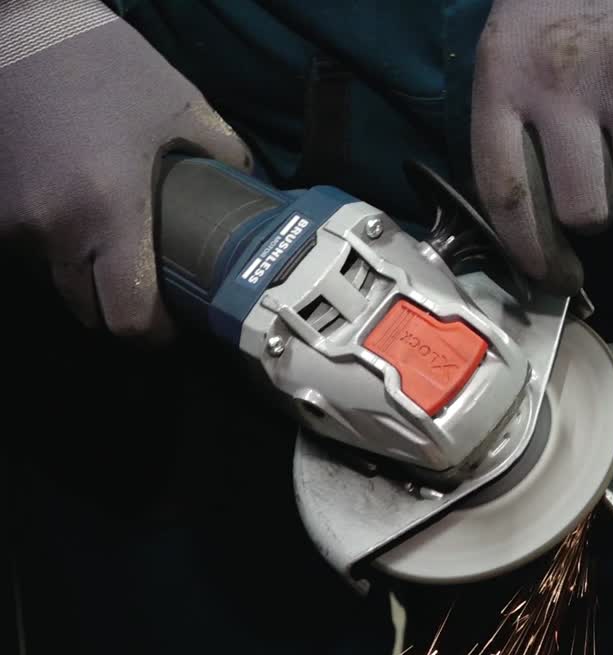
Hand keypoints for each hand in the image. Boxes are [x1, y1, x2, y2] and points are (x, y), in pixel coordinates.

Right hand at [0, 1, 251, 340]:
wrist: (19, 24)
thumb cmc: (105, 64)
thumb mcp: (182, 107)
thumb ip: (224, 157)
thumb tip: (255, 195)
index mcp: (107, 212)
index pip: (129, 318)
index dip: (156, 334)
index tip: (174, 323)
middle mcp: (52, 228)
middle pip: (90, 312)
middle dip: (121, 309)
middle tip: (151, 287)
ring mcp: (10, 221)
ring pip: (55, 283)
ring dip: (84, 277)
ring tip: (115, 244)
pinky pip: (26, 250)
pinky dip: (53, 246)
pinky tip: (77, 213)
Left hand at [471, 0, 612, 293]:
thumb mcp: (510, 49)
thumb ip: (514, 126)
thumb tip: (534, 227)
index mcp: (503, 81)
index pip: (510, 196)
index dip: (533, 253)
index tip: (555, 278)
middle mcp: (561, 85)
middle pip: (588, 208)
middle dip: (600, 206)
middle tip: (604, 172)